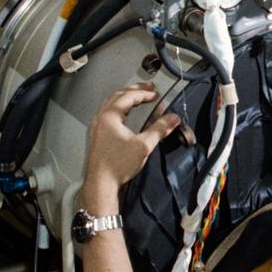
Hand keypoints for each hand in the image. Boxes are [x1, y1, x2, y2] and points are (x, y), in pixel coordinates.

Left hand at [83, 85, 179, 209]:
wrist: (101, 184)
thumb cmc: (119, 164)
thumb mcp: (144, 146)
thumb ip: (159, 129)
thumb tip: (174, 118)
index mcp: (110, 116)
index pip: (128, 97)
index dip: (144, 94)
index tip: (156, 94)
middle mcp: (101, 118)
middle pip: (117, 96)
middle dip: (134, 90)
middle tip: (148, 88)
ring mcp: (97, 126)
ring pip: (110, 103)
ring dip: (125, 97)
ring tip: (137, 97)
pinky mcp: (97, 135)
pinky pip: (107, 112)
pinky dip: (119, 107)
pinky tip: (125, 113)